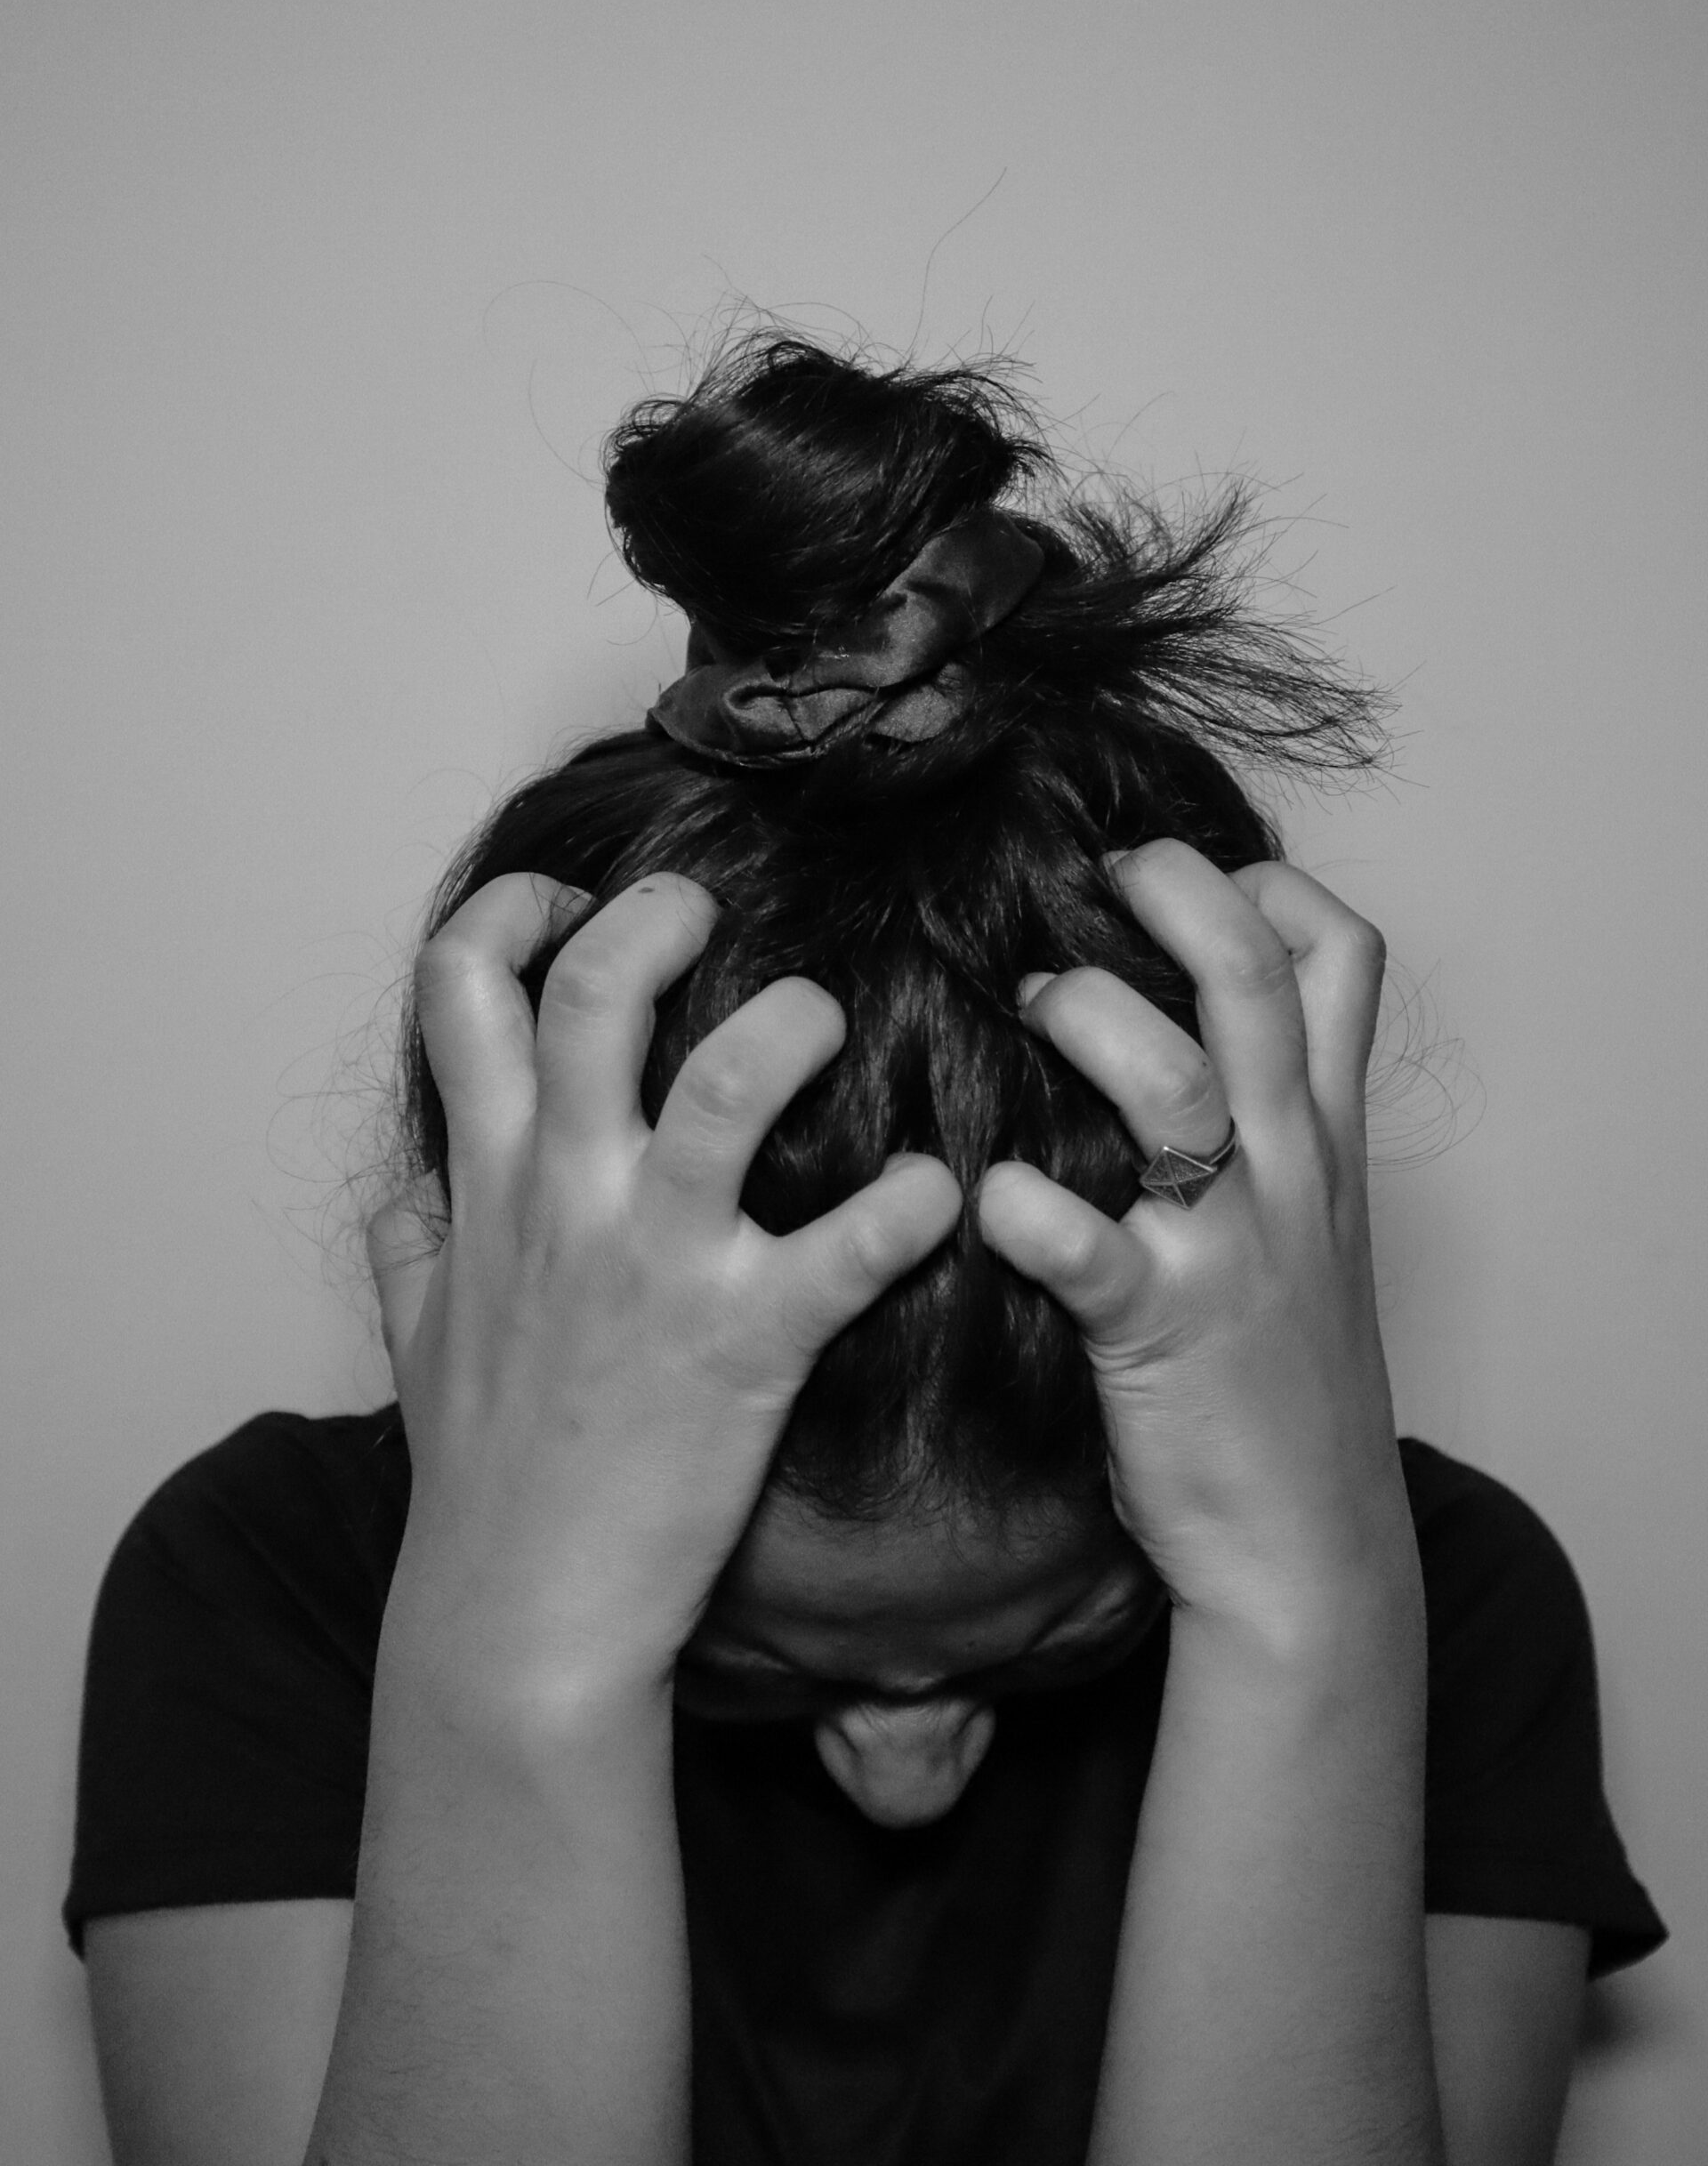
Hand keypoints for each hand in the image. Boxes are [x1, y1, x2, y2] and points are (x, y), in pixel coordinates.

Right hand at [368, 871, 961, 1693]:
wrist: (522, 1619)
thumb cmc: (480, 1477)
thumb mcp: (416, 1338)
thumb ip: (412, 1241)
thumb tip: (403, 1185)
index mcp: (492, 1183)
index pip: (462, 990)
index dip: (511, 912)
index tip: (566, 906)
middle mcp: (568, 1200)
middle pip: (596, 992)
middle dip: (656, 917)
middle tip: (713, 913)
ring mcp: (659, 1265)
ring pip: (726, 1083)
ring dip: (791, 1025)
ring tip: (824, 1019)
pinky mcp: (750, 1343)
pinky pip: (850, 1245)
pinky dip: (909, 1204)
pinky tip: (937, 1190)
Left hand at [977, 840, 1409, 1633]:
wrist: (1312, 1548)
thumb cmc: (1282, 1379)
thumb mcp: (1307, 1230)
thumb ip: (1259, 1127)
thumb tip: (1166, 1026)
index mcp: (1322, 1138)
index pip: (1341, 958)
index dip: (1268, 885)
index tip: (1184, 875)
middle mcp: (1288, 1171)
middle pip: (1253, 983)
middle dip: (1177, 896)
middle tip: (1097, 877)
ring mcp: (1229, 1248)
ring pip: (1179, 1086)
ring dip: (1093, 1021)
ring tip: (1032, 1005)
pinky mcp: (1159, 1332)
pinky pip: (1091, 1249)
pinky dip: (1029, 1210)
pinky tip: (984, 1193)